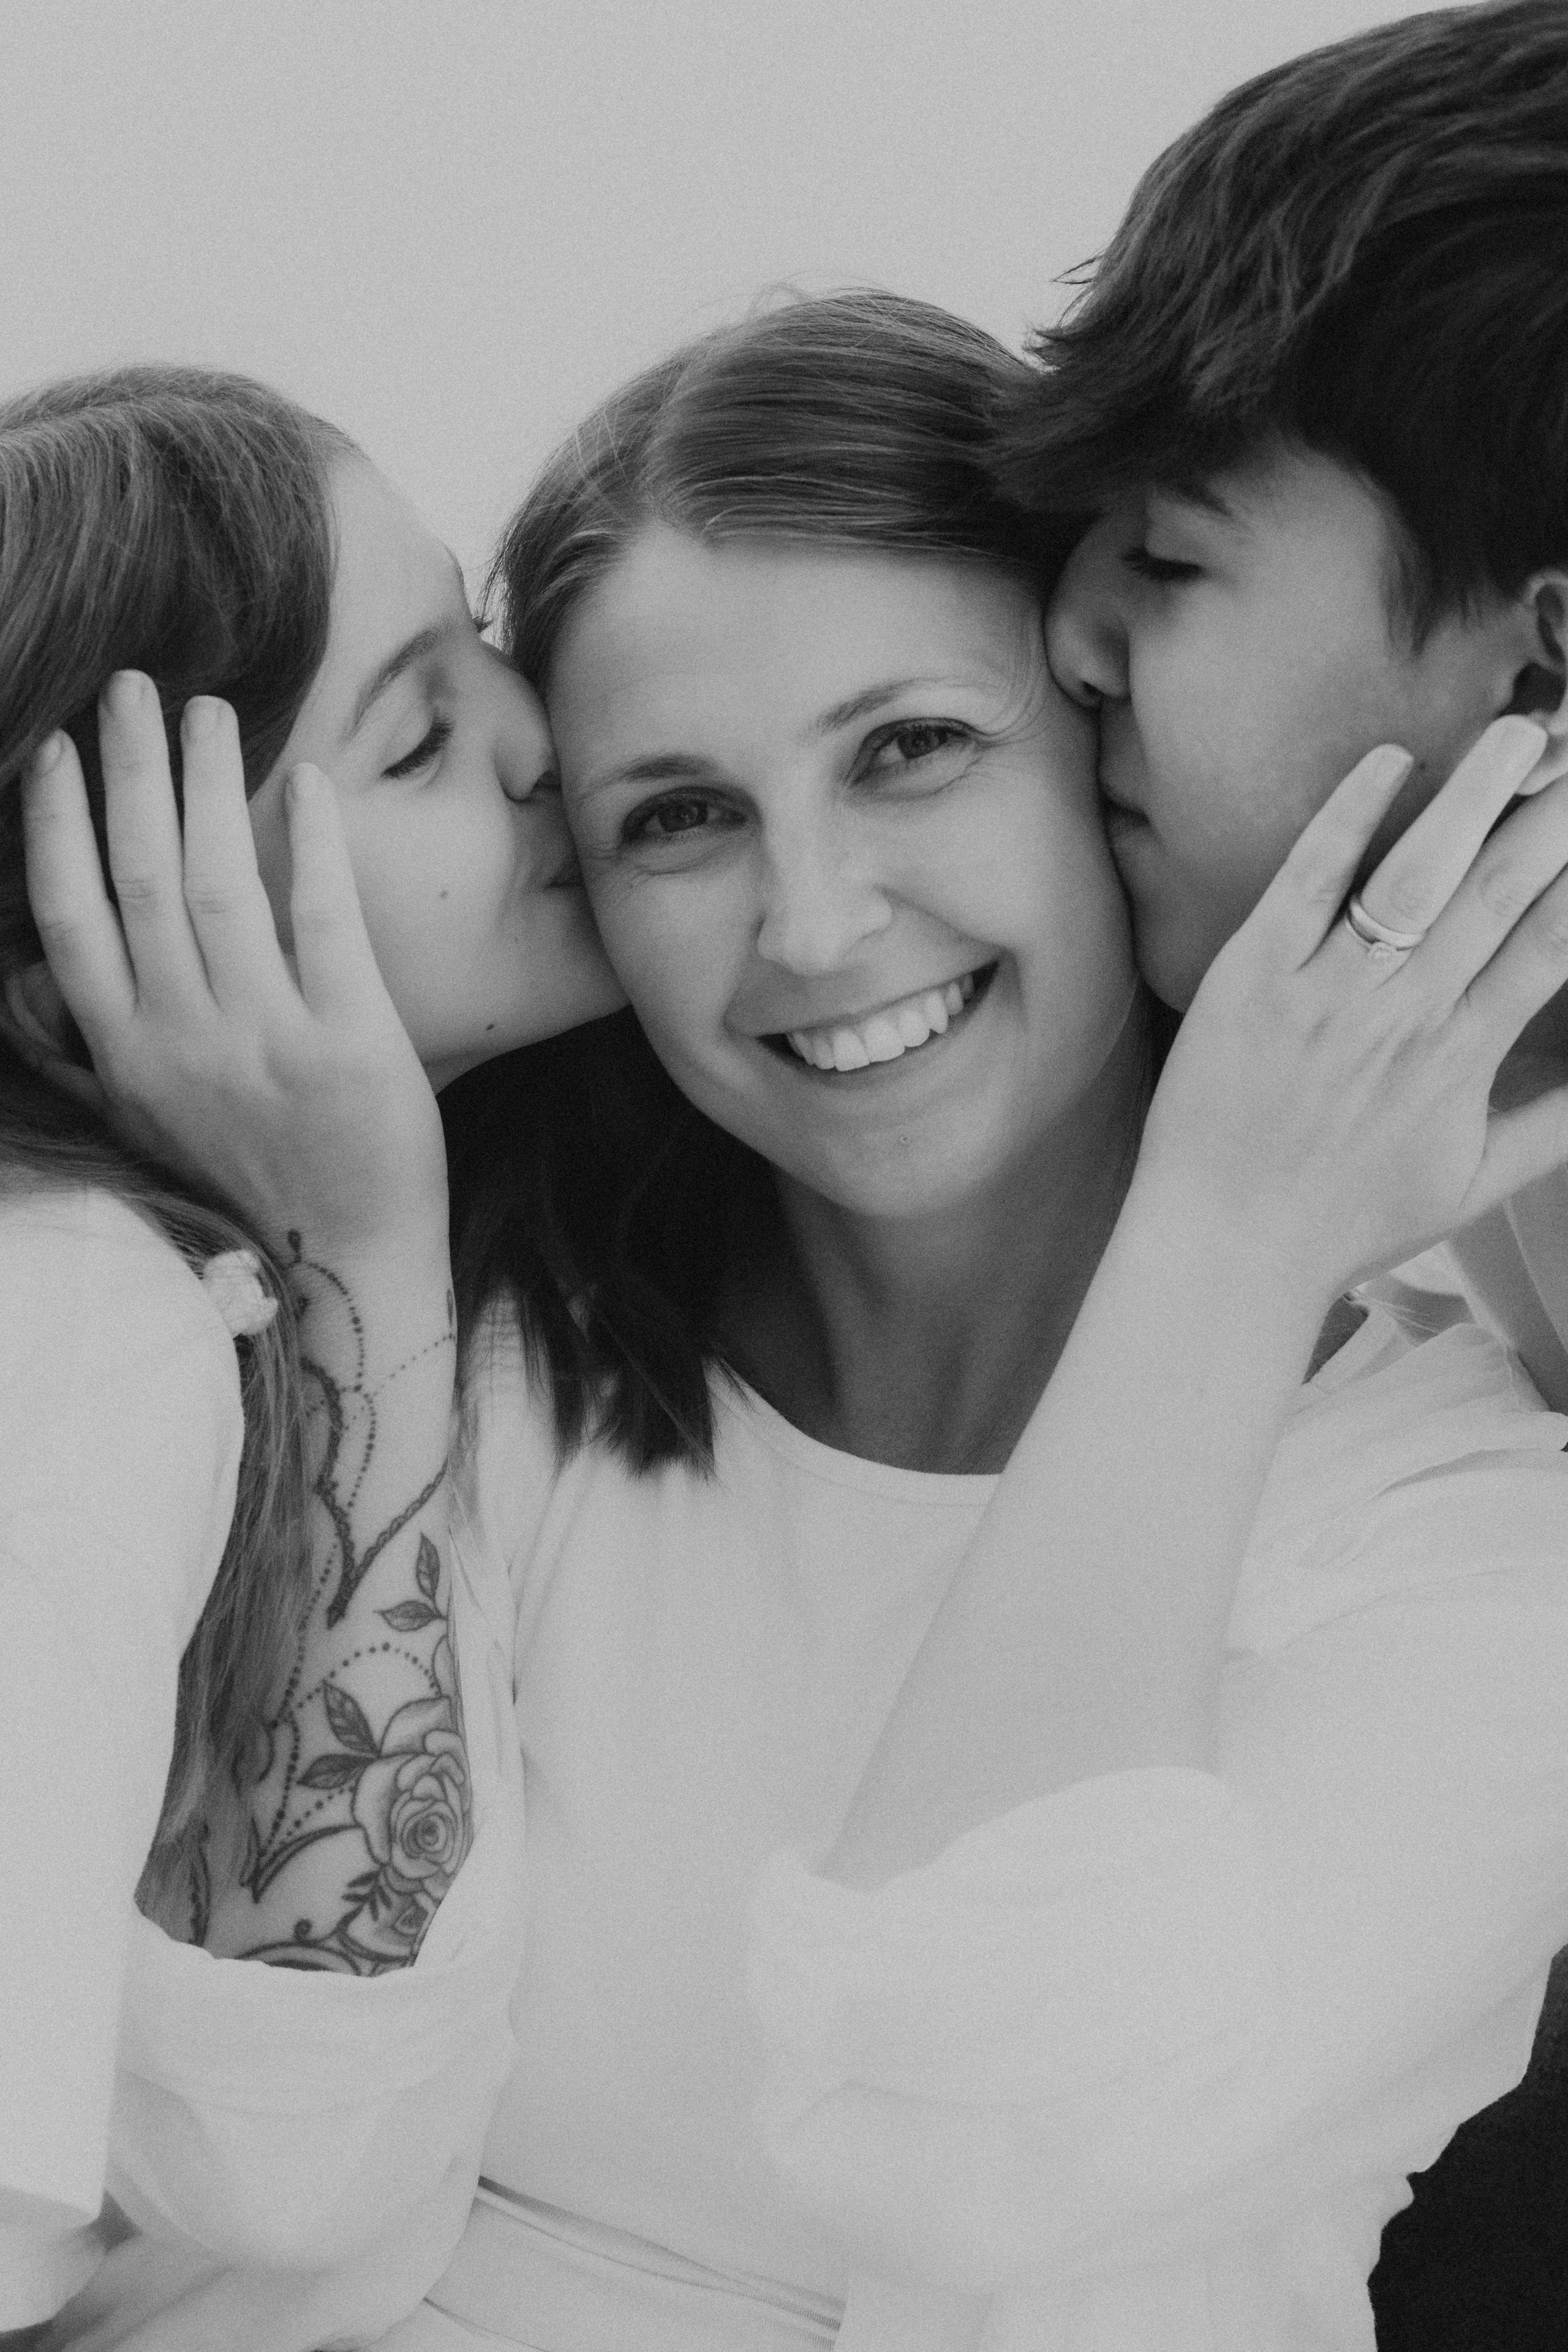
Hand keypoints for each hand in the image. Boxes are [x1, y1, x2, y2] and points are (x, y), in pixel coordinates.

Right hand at [22, 672, 446, 1265]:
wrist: (347, 1265)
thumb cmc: (253, 1181)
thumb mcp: (148, 1119)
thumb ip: (105, 1043)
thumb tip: (52, 967)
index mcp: (126, 1057)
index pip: (69, 919)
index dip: (53, 825)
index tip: (52, 748)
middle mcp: (183, 1042)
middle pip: (139, 879)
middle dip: (127, 771)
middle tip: (128, 686)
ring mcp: (265, 1042)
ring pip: (219, 886)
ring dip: (208, 785)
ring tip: (208, 710)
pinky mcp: (351, 1045)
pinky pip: (323, 922)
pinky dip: (310, 844)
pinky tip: (304, 780)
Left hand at [1140, 714, 1567, 1299]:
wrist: (1229, 1248)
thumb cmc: (1344, 1221)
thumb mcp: (1469, 1185)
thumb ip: (1555, 1127)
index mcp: (1462, 1058)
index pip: (1553, 943)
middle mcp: (1405, 1017)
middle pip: (1499, 891)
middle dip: (1551, 813)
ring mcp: (1327, 993)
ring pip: (1417, 875)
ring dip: (1472, 796)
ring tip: (1516, 732)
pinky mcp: (1252, 977)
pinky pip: (1307, 883)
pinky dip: (1348, 818)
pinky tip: (1390, 762)